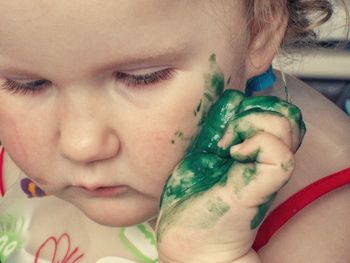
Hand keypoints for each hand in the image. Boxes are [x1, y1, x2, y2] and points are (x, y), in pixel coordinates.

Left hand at [156, 89, 305, 262]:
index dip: (248, 104)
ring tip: (228, 145)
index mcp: (250, 146)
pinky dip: (256, 144)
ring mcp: (265, 171)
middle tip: (225, 134)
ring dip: (251, 123)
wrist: (188, 239)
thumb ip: (217, 125)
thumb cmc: (191, 197)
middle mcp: (263, 156)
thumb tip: (232, 98)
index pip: (272, 107)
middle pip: (285, 111)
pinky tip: (234, 155)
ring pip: (287, 124)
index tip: (220, 123)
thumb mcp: (199, 149)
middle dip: (253, 109)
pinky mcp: (260, 188)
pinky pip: (279, 154)